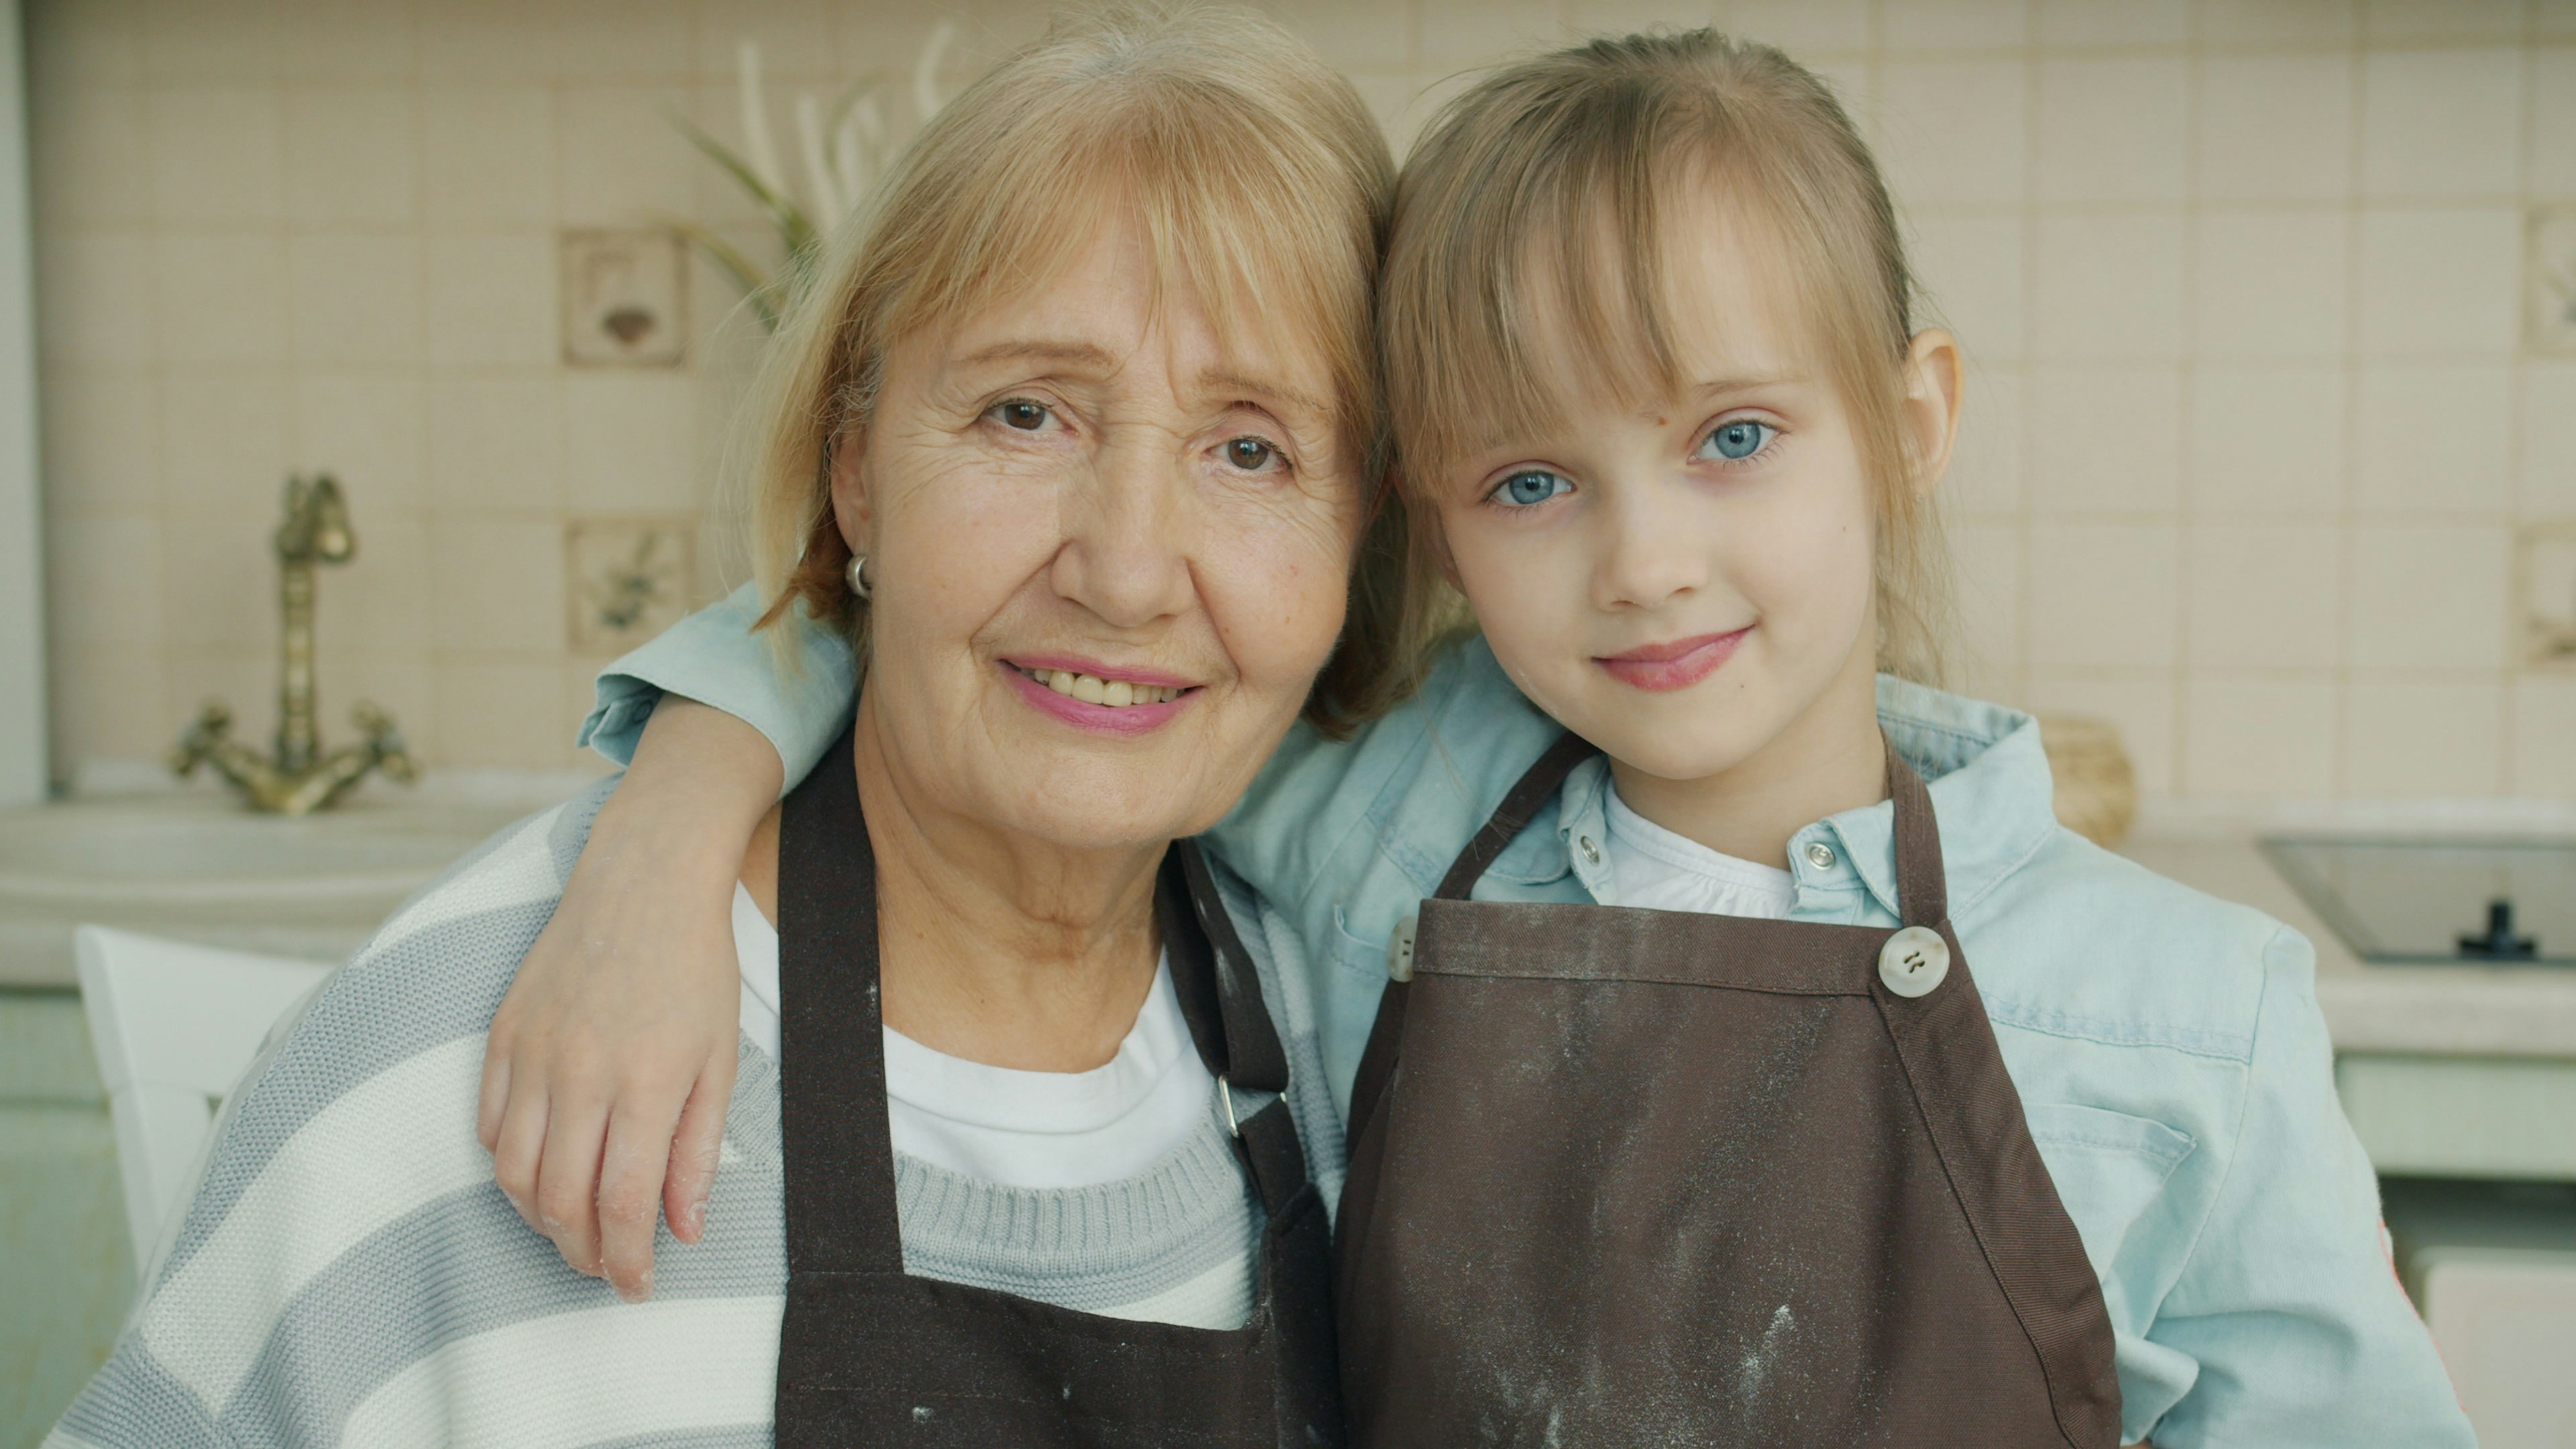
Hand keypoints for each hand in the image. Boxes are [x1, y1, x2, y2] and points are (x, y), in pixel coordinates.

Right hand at [478, 699, 780, 1300]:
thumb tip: (684, 1228)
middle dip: (581, 1253)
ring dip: (540, 1219)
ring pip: (514, 1174)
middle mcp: (582, 1073)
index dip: (626, 1262)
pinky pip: (490, 1126)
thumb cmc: (695, 969)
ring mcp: (534, 1053)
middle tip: (604, 1267)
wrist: (643, 882)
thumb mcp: (720, 1059)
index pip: (623, 1204)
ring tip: (573, 1229)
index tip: (637, 1287)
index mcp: (648, 1082)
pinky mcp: (503, 1034)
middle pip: (560, 1202)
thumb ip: (698, 1150)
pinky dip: (510, 1166)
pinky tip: (540, 1172)